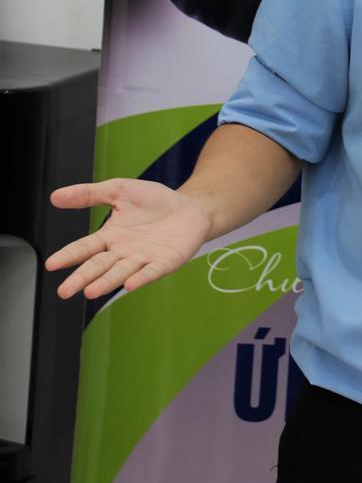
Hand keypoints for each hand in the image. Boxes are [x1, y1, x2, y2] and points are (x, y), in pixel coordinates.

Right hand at [46, 179, 211, 299]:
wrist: (189, 207)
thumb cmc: (154, 201)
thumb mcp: (119, 190)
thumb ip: (89, 194)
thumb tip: (55, 196)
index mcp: (110, 236)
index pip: (85, 248)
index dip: (69, 255)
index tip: (52, 264)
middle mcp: (123, 252)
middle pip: (99, 266)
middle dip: (82, 278)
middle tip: (64, 291)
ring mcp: (144, 259)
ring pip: (121, 272)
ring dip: (106, 282)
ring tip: (90, 292)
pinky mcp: (165, 262)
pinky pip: (151, 271)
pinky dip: (140, 278)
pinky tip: (129, 285)